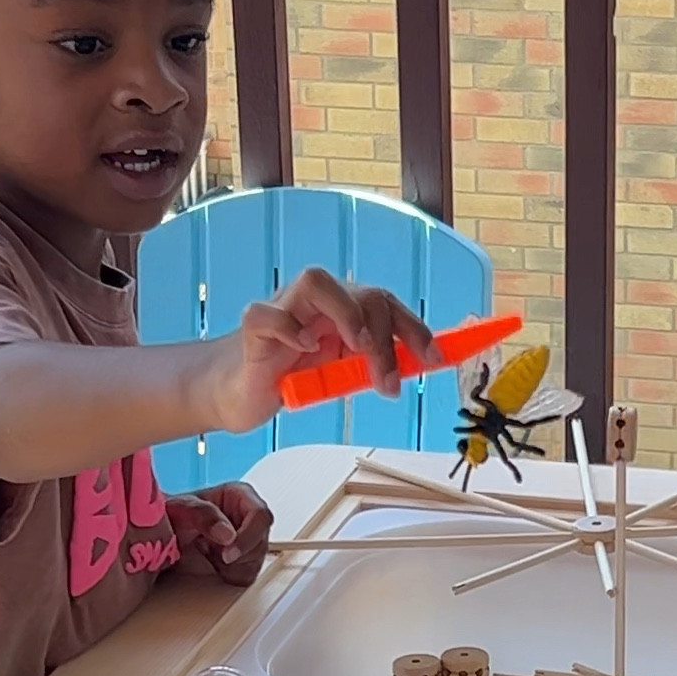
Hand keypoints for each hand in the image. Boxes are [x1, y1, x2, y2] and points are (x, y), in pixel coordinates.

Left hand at [166, 479, 271, 586]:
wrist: (160, 535)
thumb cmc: (171, 514)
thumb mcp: (182, 509)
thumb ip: (204, 516)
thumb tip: (228, 535)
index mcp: (240, 496)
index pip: (261, 516)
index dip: (249, 536)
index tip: (228, 553)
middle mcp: (247, 518)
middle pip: (261, 542)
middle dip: (238, 555)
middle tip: (214, 556)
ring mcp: (247, 540)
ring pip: (255, 561)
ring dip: (231, 565)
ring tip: (209, 554)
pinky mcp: (242, 561)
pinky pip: (247, 576)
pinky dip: (228, 575)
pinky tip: (212, 564)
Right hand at [217, 268, 437, 430]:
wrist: (241, 393)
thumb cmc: (293, 378)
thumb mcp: (343, 375)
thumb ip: (375, 365)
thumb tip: (422, 363)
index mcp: (343, 310)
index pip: (386, 304)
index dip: (414, 329)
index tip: (435, 358)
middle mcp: (317, 302)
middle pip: (362, 295)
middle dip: (385, 339)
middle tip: (388, 384)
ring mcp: (284, 308)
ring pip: (316, 281)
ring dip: (346, 315)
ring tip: (356, 350)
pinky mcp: (255, 326)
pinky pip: (269, 315)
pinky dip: (290, 329)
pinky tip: (304, 351)